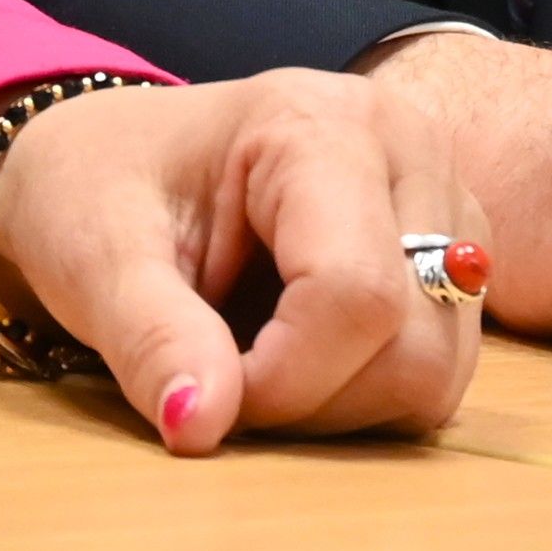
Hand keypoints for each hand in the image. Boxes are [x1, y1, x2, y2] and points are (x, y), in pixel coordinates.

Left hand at [0, 70, 485, 452]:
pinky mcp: (455, 257)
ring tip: (259, 357)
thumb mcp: (96, 256)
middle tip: (224, 373)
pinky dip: (366, 392)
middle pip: (414, 344)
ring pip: (439, 369)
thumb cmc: (101, 188)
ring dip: (343, 404)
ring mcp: (445, 203)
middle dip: (312, 399)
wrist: (115, 161)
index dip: (284, 380)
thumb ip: (150, 338)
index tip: (203, 388)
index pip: (355, 294)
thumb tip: (199, 426)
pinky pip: (441, 368)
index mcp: (317, 124)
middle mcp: (407, 150)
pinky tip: (300, 351)